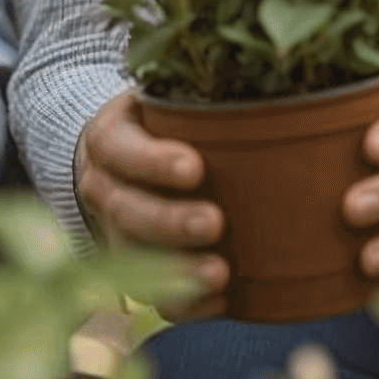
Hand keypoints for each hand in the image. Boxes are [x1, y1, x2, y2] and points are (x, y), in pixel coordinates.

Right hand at [73, 90, 228, 312]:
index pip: (121, 149)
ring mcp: (111, 230)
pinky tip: (221, 299)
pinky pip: (148, 294)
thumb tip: (277, 76)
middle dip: (169, 220)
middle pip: (124, 208)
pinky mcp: (130, 265)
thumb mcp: (167, 97)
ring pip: (132, 256)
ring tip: (220, 273)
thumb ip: (202, 95)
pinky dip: (184, 302)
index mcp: (109, 138)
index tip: (195, 167)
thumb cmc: (163, 122)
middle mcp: (101, 186)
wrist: (117, 156)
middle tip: (214, 223)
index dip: (153, 161)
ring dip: (176, 270)